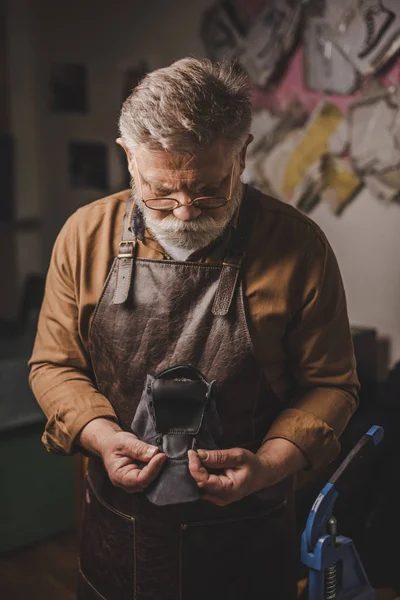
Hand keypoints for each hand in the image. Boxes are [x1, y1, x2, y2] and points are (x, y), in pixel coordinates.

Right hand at [101, 431, 165, 492]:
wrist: (110, 445)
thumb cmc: (114, 444)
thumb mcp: (124, 442)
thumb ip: (138, 448)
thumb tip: (154, 453)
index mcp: (118, 476)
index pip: (139, 479)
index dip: (152, 469)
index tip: (161, 456)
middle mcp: (125, 483)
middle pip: (146, 483)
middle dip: (156, 469)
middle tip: (162, 455)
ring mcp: (133, 483)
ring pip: (149, 482)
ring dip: (157, 470)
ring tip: (160, 456)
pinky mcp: (139, 479)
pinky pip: (150, 478)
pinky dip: (155, 470)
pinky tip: (158, 461)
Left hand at [188, 439, 306, 505]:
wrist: (262, 474)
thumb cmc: (253, 465)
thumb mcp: (238, 456)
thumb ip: (219, 456)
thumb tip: (200, 454)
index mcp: (229, 490)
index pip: (204, 481)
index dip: (195, 467)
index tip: (192, 453)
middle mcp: (223, 498)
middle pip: (200, 483)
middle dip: (195, 468)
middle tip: (195, 453)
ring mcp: (219, 499)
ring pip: (201, 485)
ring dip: (198, 472)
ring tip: (199, 459)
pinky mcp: (217, 496)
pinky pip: (205, 486)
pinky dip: (202, 475)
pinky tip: (204, 466)